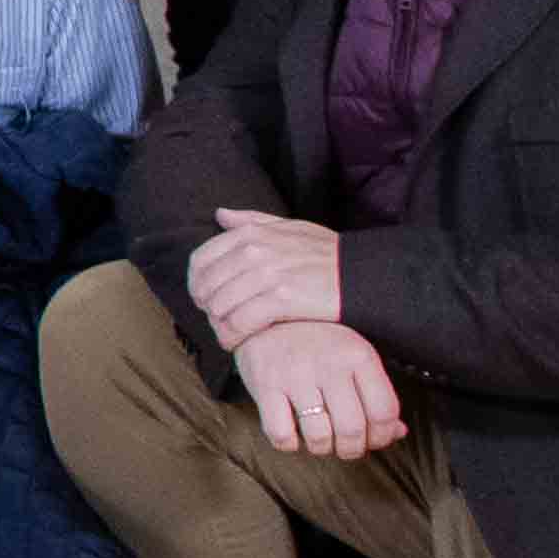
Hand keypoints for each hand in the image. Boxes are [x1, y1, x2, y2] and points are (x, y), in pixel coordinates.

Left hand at [189, 205, 345, 346]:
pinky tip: (235, 342)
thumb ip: (252, 221)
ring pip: (220, 306)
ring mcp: (268, 275)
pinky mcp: (282, 299)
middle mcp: (255, 251)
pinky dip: (233, 335)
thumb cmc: (326, 253)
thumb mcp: (290, 227)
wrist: (362, 274)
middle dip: (206, 307)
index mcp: (251, 234)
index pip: (201, 260)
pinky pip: (241, 322)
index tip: (203, 298)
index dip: (196, 283)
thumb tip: (220, 215)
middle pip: (207, 286)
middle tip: (216, 320)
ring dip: (218, 324)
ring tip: (226, 333)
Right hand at [232, 316, 408, 460]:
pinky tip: (291, 433)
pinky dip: (288, 444)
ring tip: (318, 439)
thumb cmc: (317, 342)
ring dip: (321, 448)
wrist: (264, 315)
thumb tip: (397, 432)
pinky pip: (281, 434)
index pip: (384, 411)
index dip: (382, 436)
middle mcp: (330, 363)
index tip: (371, 440)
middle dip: (351, 449)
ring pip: (318, 436)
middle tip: (344, 446)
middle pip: (352, 429)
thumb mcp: (353, 355)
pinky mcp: (265, 385)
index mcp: (359, 355)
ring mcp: (295, 374)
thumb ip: (376, 393)